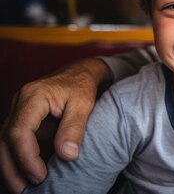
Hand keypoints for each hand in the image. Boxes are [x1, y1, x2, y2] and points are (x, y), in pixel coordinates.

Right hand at [0, 58, 110, 192]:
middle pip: (4, 140)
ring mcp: (17, 111)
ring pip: (4, 143)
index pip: (19, 131)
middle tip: (25, 190)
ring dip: (11, 167)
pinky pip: (12, 142)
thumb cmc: (82, 87)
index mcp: (33, 96)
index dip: (26, 157)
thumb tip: (67, 156)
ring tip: (23, 189)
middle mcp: (19, 103)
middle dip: (12, 168)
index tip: (40, 176)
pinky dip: (16, 160)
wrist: (79, 74)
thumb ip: (74, 128)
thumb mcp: (84, 104)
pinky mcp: (21, 120)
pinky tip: (25, 176)